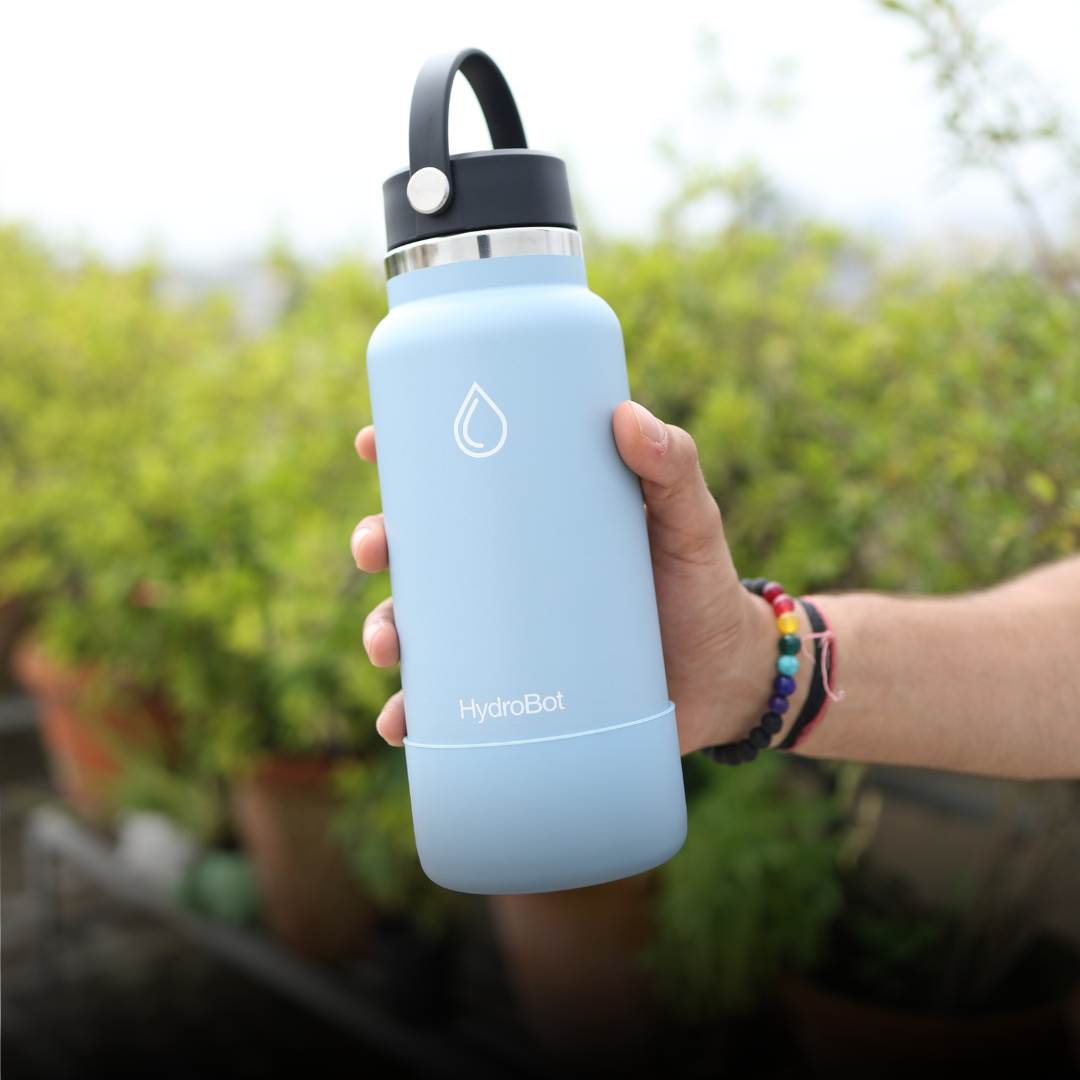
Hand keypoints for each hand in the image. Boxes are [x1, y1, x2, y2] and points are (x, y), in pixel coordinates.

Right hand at [351, 405, 807, 751]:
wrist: (726, 681)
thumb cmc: (702, 586)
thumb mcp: (690, 521)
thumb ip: (674, 467)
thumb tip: (626, 414)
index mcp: (535, 520)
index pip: (458, 480)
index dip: (404, 458)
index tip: (372, 443)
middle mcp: (507, 576)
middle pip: (419, 551)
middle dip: (379, 545)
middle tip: (376, 549)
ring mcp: (506, 637)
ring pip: (420, 627)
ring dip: (384, 631)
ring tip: (388, 646)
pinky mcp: (513, 697)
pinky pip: (447, 706)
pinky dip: (414, 716)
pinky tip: (400, 724)